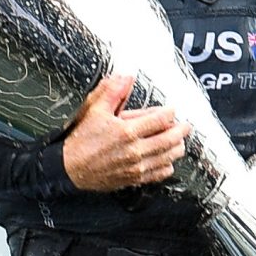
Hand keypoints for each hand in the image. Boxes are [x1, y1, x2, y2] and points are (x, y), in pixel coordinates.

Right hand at [61, 74, 188, 191]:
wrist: (69, 168)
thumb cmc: (80, 140)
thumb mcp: (93, 111)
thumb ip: (111, 92)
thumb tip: (125, 77)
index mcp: (127, 131)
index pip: (160, 120)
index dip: (170, 113)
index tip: (172, 110)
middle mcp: (135, 150)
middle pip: (170, 139)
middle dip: (181, 130)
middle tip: (186, 125)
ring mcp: (137, 166)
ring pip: (169, 156)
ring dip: (177, 147)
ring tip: (179, 140)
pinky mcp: (135, 178)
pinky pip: (160, 173)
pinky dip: (168, 165)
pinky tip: (167, 159)